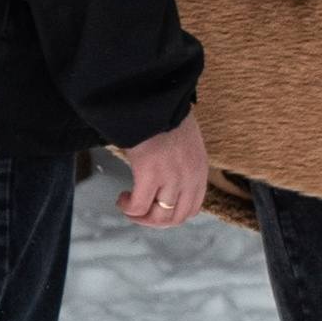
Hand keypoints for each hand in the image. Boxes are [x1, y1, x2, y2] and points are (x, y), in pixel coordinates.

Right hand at [115, 111, 209, 227]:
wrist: (155, 99)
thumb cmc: (165, 116)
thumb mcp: (186, 144)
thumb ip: (183, 164)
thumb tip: (167, 183)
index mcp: (199, 170)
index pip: (192, 209)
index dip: (170, 215)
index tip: (155, 208)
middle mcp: (189, 177)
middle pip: (175, 218)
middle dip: (153, 221)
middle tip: (137, 212)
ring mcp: (172, 177)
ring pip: (157, 217)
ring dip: (139, 217)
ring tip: (127, 204)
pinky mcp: (150, 173)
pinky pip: (138, 206)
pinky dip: (128, 207)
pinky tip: (122, 198)